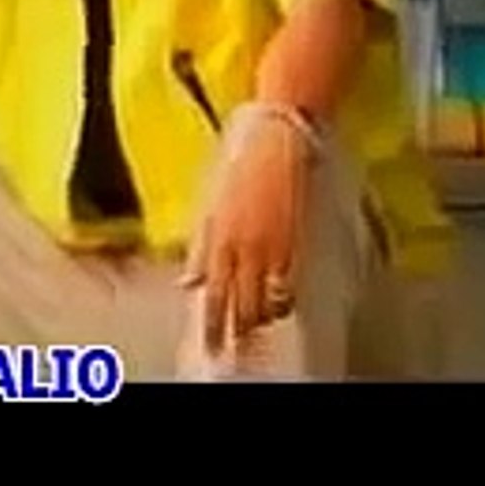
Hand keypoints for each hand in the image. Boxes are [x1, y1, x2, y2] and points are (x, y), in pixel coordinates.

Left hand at [181, 109, 312, 353]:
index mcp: (216, 234)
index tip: (209, 344)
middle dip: (233, 328)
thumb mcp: (210, 203)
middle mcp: (242, 243)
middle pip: (237, 300)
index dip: (211, 321)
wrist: (278, 134)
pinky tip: (280, 309)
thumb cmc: (240, 161)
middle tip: (231, 351)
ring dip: (258, 318)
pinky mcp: (296, 235)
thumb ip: (200, 245)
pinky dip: (283, 298)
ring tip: (254, 333)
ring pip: (263, 295)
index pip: (212, 291)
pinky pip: (289, 279)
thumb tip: (188, 281)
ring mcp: (271, 241)